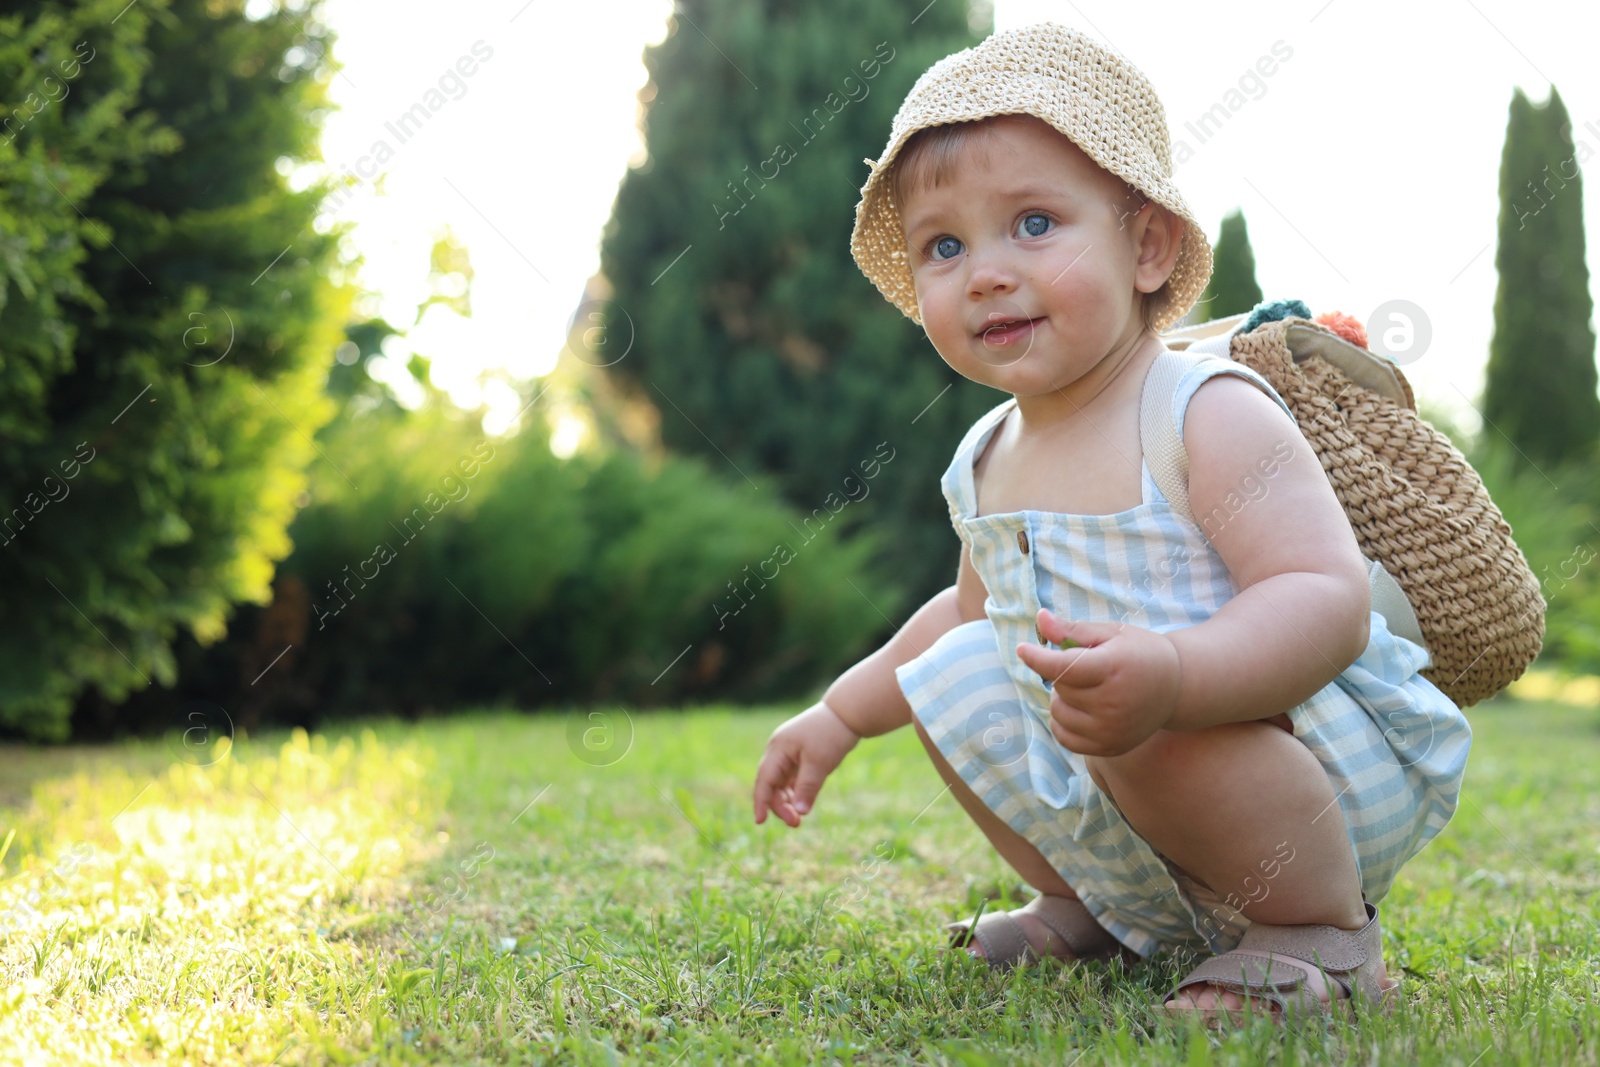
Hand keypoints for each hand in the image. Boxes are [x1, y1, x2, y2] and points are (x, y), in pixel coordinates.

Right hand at [752, 702, 861, 827]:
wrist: (847, 714)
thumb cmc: (831, 735)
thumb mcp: (819, 763)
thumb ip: (807, 788)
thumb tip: (799, 813)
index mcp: (778, 748)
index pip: (764, 779)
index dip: (761, 801)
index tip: (760, 821)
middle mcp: (778, 750)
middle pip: (770, 783)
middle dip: (779, 805)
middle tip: (795, 823)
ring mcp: (788, 753)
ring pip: (780, 783)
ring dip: (786, 801)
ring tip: (799, 819)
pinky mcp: (798, 756)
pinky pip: (790, 779)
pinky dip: (794, 792)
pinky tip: (802, 804)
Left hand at [1014, 609, 1180, 756]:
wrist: (1177, 687)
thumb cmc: (1139, 653)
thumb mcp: (1110, 633)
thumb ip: (1072, 629)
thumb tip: (1040, 618)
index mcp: (1114, 668)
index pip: (1062, 668)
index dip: (1037, 658)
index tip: (1022, 649)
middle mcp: (1113, 703)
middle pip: (1060, 688)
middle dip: (1064, 674)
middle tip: (1090, 668)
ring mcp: (1112, 730)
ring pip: (1058, 713)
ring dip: (1063, 699)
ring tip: (1089, 688)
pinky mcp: (1110, 747)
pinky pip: (1065, 737)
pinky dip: (1063, 722)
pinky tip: (1081, 709)